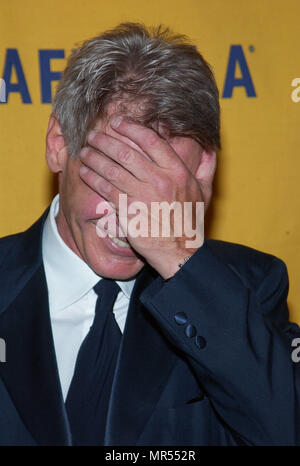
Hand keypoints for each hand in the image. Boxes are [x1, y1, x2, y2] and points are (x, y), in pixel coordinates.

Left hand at [79, 117, 206, 278]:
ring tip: (84, 150)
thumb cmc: (191, 222)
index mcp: (178, 171)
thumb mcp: (204, 192)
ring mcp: (142, 195)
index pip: (151, 140)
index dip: (131, 128)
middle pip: (126, 152)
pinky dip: (93, 178)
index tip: (117, 122)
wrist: (179, 251)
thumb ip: (206, 168)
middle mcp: (159, 180)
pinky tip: (85, 172)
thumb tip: (210, 149)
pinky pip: (106, 189)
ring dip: (95, 157)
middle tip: (93, 135)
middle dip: (105, 140)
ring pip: (112, 169)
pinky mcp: (128, 211)